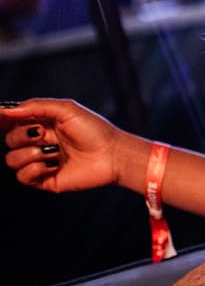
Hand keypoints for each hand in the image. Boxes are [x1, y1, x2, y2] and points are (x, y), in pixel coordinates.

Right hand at [2, 98, 124, 192]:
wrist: (113, 155)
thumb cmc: (95, 130)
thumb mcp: (65, 109)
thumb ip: (34, 106)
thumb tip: (5, 111)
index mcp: (42, 124)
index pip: (11, 122)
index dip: (2, 118)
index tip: (0, 116)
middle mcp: (40, 143)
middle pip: (9, 140)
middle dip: (22, 135)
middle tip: (42, 134)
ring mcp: (42, 162)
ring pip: (11, 159)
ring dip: (29, 153)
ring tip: (53, 151)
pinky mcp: (46, 180)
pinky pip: (22, 177)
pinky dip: (33, 169)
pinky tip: (52, 164)